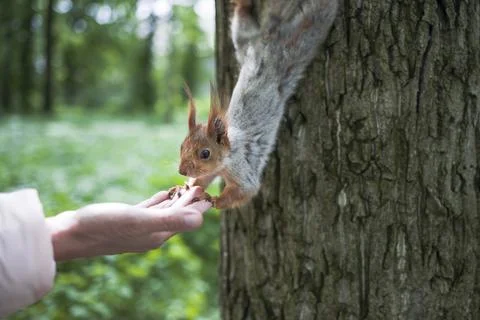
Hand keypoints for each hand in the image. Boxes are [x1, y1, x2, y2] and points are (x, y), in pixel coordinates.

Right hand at [46, 187, 210, 260]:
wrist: (69, 234)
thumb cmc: (102, 226)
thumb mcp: (139, 220)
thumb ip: (169, 219)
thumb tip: (200, 220)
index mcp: (158, 234)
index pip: (186, 219)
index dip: (199, 206)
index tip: (211, 192)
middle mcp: (151, 233)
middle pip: (178, 215)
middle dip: (191, 201)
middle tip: (202, 185)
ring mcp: (138, 227)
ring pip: (165, 212)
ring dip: (178, 201)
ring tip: (188, 188)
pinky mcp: (125, 220)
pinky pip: (150, 210)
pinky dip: (160, 202)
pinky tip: (165, 194)